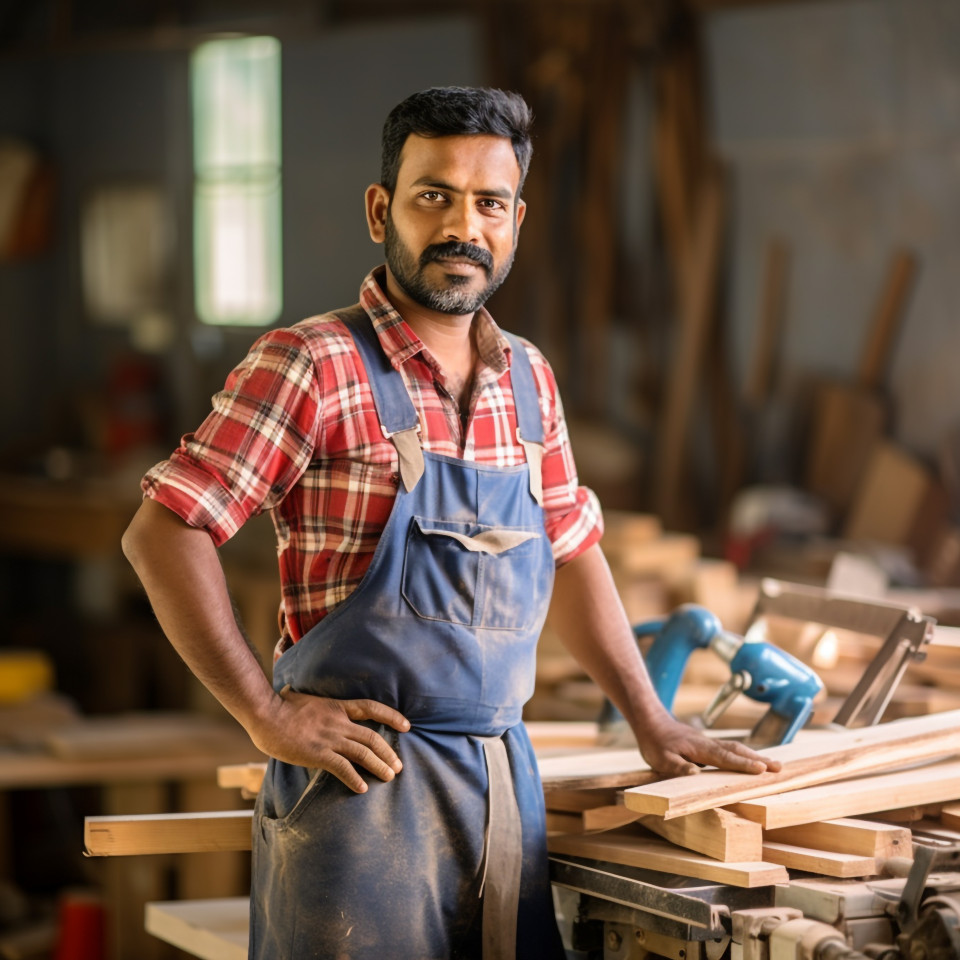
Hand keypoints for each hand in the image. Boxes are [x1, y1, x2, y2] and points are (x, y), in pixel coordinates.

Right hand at [251, 686, 410, 793]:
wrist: (265, 713)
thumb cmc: (278, 705)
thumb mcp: (302, 696)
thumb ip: (312, 701)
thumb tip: (298, 693)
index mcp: (336, 706)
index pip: (371, 708)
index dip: (391, 716)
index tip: (406, 725)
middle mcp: (338, 722)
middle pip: (372, 737)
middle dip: (388, 752)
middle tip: (398, 766)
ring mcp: (330, 738)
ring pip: (363, 753)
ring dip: (379, 766)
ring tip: (390, 777)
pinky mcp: (318, 754)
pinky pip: (343, 768)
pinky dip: (355, 779)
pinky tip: (362, 788)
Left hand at [637, 714, 781, 777]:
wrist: (652, 722)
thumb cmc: (655, 743)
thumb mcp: (660, 759)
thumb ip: (677, 767)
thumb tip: (696, 774)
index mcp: (700, 748)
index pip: (725, 757)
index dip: (743, 764)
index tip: (762, 769)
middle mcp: (709, 744)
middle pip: (737, 750)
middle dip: (759, 759)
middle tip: (780, 768)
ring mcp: (709, 743)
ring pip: (736, 748)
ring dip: (755, 756)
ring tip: (774, 766)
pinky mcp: (708, 745)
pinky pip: (730, 749)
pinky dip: (745, 754)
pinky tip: (752, 760)